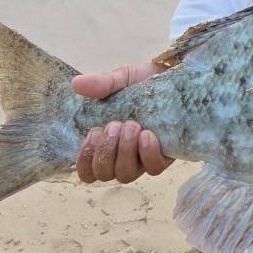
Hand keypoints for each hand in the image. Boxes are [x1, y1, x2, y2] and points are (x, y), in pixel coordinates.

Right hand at [71, 62, 173, 183]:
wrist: (175, 77)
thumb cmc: (143, 84)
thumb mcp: (121, 80)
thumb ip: (101, 84)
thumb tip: (77, 84)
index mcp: (106, 142)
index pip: (87, 171)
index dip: (84, 161)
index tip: (92, 135)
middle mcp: (122, 156)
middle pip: (105, 175)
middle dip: (105, 152)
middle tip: (113, 125)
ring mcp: (144, 159)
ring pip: (126, 174)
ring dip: (124, 151)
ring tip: (131, 125)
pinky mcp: (166, 157)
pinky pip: (153, 168)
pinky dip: (147, 153)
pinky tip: (146, 134)